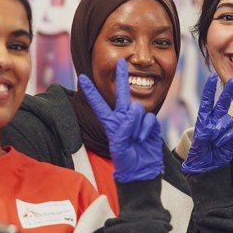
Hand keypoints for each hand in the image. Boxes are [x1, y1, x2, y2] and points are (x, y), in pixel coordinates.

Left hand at [78, 58, 162, 181]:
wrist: (142, 171)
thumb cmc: (126, 162)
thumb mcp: (119, 145)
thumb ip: (124, 126)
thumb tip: (134, 112)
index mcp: (110, 123)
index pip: (99, 104)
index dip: (91, 92)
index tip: (83, 78)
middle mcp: (123, 118)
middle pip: (122, 93)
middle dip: (121, 77)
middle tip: (121, 61)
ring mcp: (137, 121)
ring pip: (137, 109)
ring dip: (136, 125)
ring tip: (134, 139)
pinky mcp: (150, 125)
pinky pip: (149, 118)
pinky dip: (146, 129)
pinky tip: (142, 139)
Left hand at [181, 74, 232, 173]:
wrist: (208, 168)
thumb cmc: (199, 156)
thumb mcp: (197, 144)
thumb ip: (205, 134)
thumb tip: (213, 127)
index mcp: (203, 120)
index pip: (206, 101)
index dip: (209, 89)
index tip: (212, 77)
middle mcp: (214, 121)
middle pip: (222, 104)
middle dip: (228, 92)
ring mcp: (223, 129)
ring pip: (227, 121)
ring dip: (220, 131)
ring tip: (213, 142)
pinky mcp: (231, 137)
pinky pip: (231, 134)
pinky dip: (225, 140)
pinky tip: (220, 146)